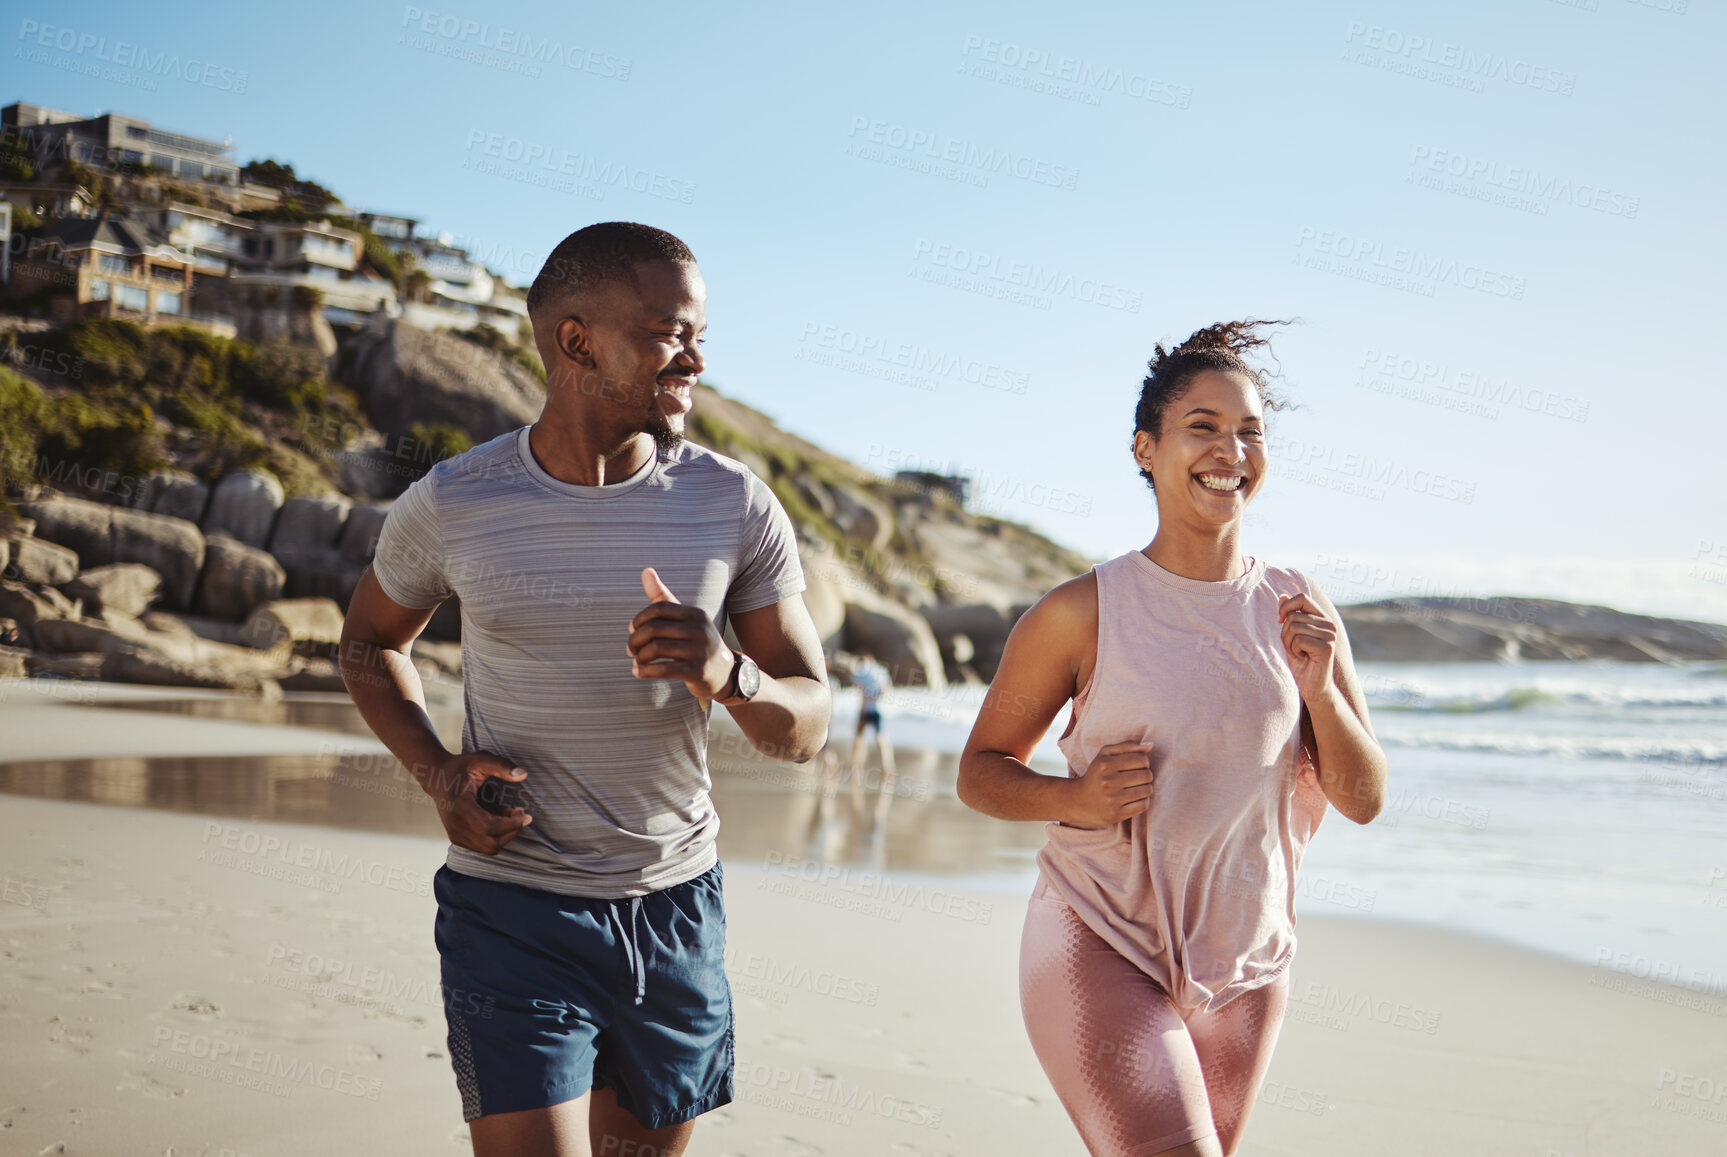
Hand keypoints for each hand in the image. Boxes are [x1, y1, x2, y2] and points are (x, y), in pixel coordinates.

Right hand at [422, 751, 533, 855]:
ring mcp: (454, 834)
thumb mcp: (480, 760)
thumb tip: (523, 774)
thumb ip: (502, 766)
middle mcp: (455, 825)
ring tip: (508, 814)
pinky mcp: (456, 838)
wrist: (437, 778)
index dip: (512, 824)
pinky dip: (496, 836)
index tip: (525, 813)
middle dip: (511, 830)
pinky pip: (483, 846)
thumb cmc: (459, 768)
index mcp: (459, 806)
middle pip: (491, 843)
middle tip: (518, 811)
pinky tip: (498, 819)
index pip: (490, 827)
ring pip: (489, 848)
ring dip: (505, 834)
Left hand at [626, 568, 732, 703]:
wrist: (724, 671)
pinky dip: (645, 671)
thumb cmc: (695, 641)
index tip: (632, 630)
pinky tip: (639, 672)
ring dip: (639, 657)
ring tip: (636, 662)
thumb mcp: (684, 618)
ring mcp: (700, 651)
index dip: (640, 619)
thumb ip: (663, 596)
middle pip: (654, 629)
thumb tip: (646, 570)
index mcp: (695, 614)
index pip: (659, 608)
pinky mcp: (697, 671)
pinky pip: (663, 669)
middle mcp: (699, 629)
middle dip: (635, 640)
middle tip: (630, 649)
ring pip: (656, 648)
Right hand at [1063, 741, 1153, 827]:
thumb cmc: (1096, 774)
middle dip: (1145, 776)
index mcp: (1106, 764)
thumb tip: (1150, 746)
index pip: (1142, 759)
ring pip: (1147, 790)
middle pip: (1146, 775)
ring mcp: (1112, 799)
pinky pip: (1143, 805)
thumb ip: (1127, 746)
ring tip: (1135, 788)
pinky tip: (1134, 799)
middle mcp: (1108, 781)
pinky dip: (1143, 801)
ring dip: (1145, 789)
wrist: (1078, 800)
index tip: (1136, 766)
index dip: (1143, 762)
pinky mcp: (1116, 814)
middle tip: (1136, 778)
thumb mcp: (1105, 754)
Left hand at [1277, 590, 1337, 699]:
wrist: (1312, 686)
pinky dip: (1294, 650)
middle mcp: (1329, 624)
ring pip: (1294, 627)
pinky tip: (1303, 658)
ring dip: (1289, 643)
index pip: (1302, 598)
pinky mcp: (1327, 647)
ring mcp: (1330, 635)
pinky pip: (1298, 639)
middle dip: (1285, 633)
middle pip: (1293, 616)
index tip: (1279, 621)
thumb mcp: (1290, 635)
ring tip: (1299, 653)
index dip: (1286, 607)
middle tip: (1294, 648)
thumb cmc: (1301, 661)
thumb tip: (1282, 595)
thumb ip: (1288, 615)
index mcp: (1322, 617)